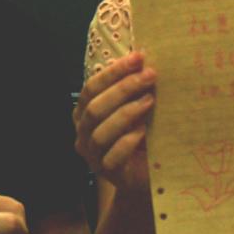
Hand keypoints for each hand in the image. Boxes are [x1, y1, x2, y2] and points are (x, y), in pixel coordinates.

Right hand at [72, 52, 154, 192]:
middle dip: (123, 88)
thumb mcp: (133, 109)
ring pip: (101, 131)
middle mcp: (82, 132)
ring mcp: (91, 154)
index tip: (138, 58)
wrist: (141, 176)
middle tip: (150, 75)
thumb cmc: (137, 137)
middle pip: (95, 107)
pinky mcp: (106, 172)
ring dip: (127, 112)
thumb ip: (132, 90)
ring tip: (150, 100)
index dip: (113, 72)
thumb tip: (145, 60)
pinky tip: (144, 130)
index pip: (91, 87)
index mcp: (84, 112)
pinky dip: (128, 141)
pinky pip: (112, 156)